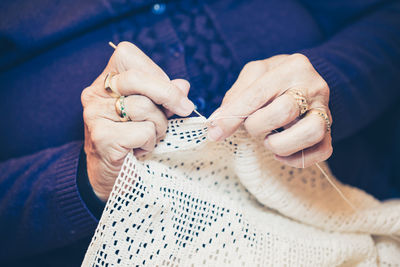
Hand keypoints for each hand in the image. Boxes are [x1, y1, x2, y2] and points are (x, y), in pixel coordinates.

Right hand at [81, 42, 193, 200]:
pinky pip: (143, 132)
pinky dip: (150, 143)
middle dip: (168, 94)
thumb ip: (166, 96)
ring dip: (159, 126)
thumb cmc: (133, 140)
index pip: (127, 55)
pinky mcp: (102, 138)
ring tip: (151, 137)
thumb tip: (183, 85)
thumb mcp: (152, 112)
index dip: (155, 72)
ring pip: (144, 108)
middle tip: (185, 109)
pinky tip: (140, 150)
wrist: (111, 177)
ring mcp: (95, 115)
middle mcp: (94, 94)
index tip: (169, 93)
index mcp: (105, 81)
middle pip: (137, 78)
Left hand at [207, 54, 332, 167]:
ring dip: (281, 144)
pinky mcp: (329, 130)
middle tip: (252, 127)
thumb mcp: (252, 76)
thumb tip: (216, 125)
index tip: (215, 133)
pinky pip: (322, 151)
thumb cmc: (272, 80)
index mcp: (292, 67)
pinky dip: (298, 159)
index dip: (233, 116)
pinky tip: (281, 154)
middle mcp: (313, 86)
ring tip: (268, 141)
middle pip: (284, 111)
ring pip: (311, 132)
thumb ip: (234, 98)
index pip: (258, 94)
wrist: (303, 81)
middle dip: (258, 126)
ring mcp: (324, 109)